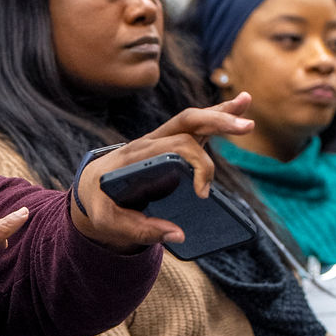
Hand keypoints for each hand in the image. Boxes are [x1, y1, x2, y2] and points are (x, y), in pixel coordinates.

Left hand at [71, 94, 253, 251]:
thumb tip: (178, 234)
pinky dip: (216, 114)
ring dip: (220, 110)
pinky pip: (194, 125)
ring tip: (247, 100)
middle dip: (217, 122)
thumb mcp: (108, 222)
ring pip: (191, 118)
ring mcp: (159, 139)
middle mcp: (149, 142)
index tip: (204, 193)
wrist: (88, 186)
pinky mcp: (168, 143)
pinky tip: (238, 104)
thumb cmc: (99, 203)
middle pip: (186, 122)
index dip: (199, 165)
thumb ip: (140, 230)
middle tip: (246, 128)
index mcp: (136, 156)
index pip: (176, 147)